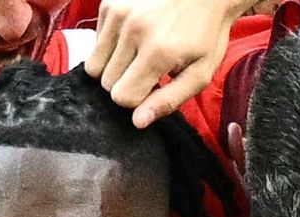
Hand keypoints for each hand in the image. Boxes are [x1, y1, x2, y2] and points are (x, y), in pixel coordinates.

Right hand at [86, 0, 253, 127]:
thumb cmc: (206, 34)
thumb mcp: (200, 73)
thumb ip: (169, 100)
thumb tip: (137, 122)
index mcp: (158, 52)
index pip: (123, 97)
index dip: (137, 99)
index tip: (152, 87)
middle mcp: (134, 30)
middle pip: (107, 83)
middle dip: (125, 83)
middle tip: (147, 69)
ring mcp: (119, 13)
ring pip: (94, 65)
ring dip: (113, 66)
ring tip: (137, 54)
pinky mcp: (110, 3)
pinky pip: (95, 41)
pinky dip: (110, 45)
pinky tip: (132, 36)